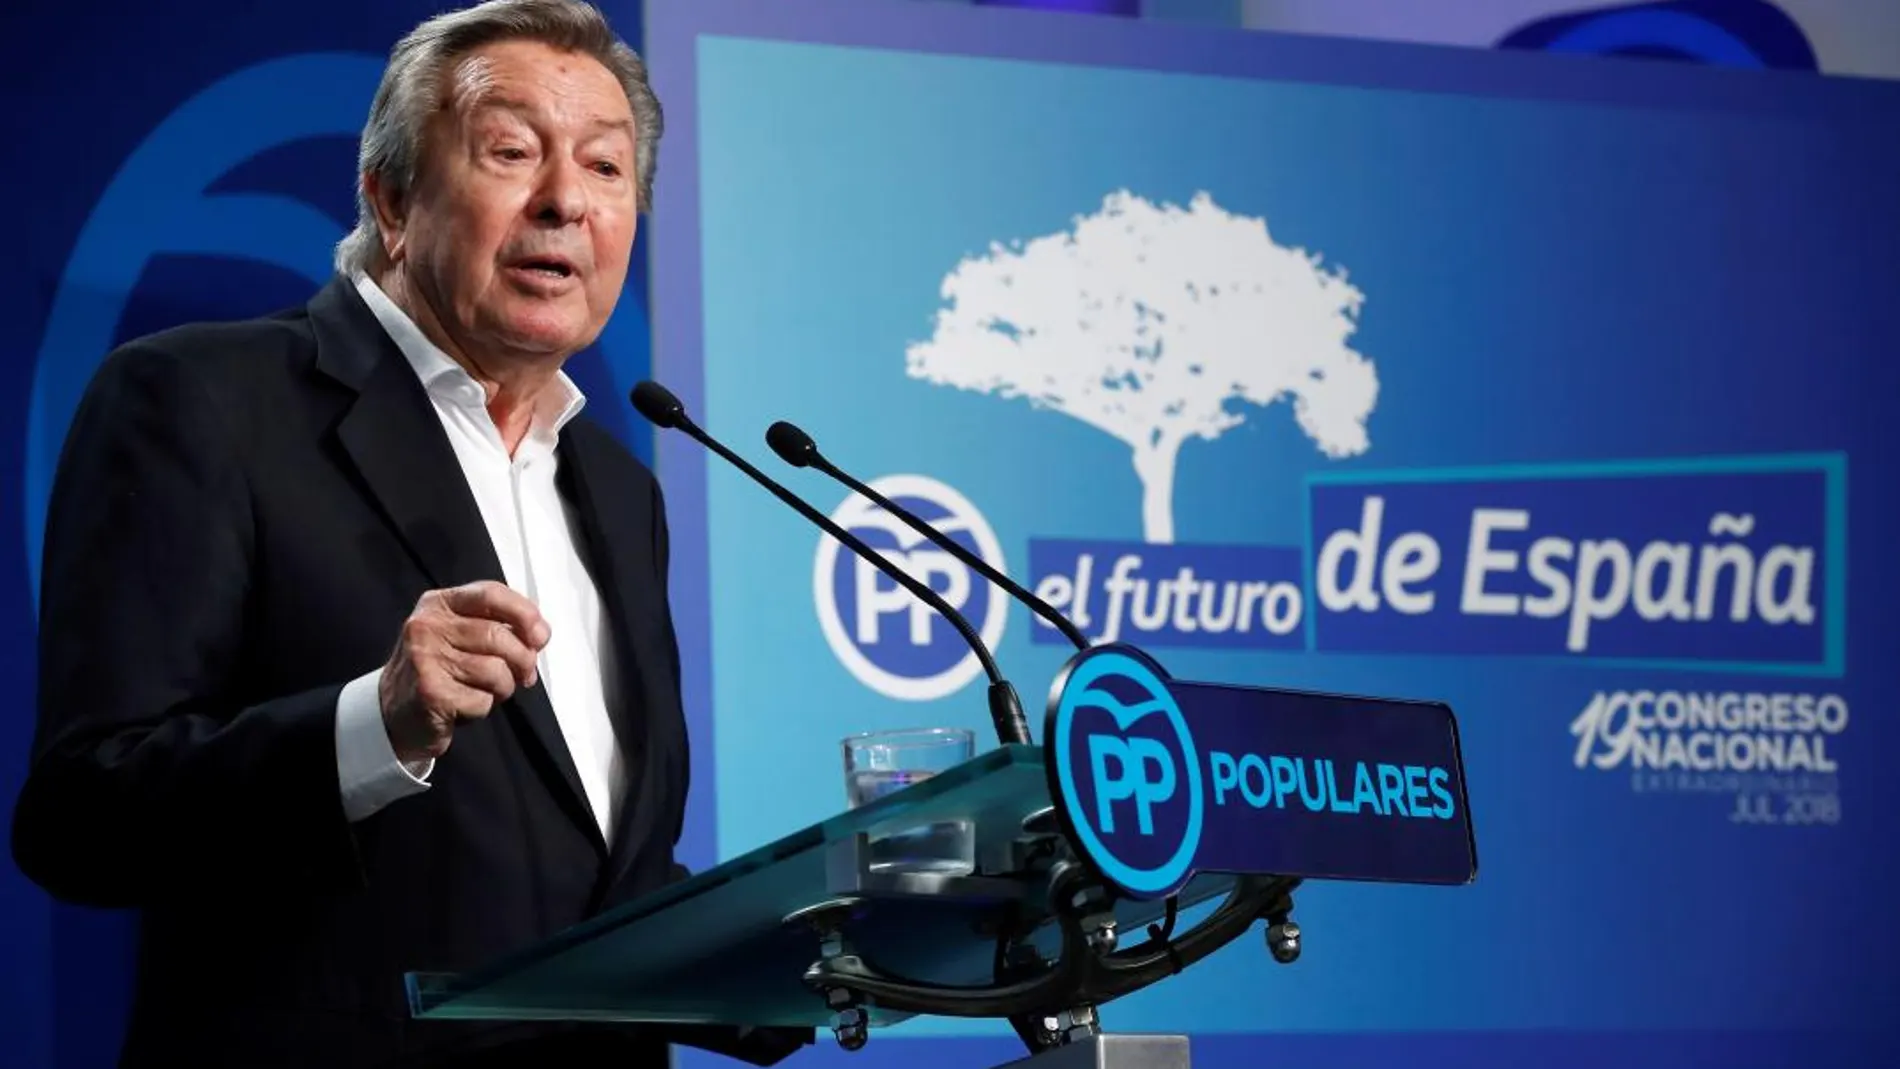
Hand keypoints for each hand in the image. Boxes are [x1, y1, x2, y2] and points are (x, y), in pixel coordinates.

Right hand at [379, 581, 549, 761]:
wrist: (393, 714)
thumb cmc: (440, 671)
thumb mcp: (461, 637)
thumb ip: (499, 627)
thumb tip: (540, 636)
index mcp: (438, 603)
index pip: (490, 593)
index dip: (524, 613)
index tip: (541, 636)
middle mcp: (427, 625)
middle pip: (498, 636)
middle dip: (522, 660)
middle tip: (522, 675)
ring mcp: (425, 658)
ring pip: (494, 670)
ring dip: (503, 688)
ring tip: (488, 691)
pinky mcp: (429, 692)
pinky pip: (482, 700)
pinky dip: (483, 708)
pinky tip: (465, 706)